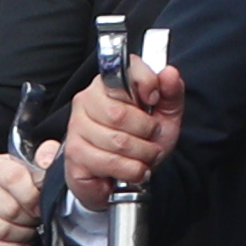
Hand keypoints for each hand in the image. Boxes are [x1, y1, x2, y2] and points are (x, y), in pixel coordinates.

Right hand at [0, 144, 44, 245]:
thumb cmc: (16, 184)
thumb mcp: (33, 165)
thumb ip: (46, 155)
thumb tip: (46, 159)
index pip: (13, 178)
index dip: (32, 196)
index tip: (40, 205)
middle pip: (10, 209)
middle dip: (30, 219)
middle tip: (35, 219)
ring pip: (0, 230)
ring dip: (21, 236)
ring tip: (27, 230)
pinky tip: (15, 242)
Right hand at [63, 58, 183, 206]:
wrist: (128, 173)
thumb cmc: (144, 138)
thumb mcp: (165, 114)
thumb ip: (171, 91)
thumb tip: (169, 73)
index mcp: (108, 83)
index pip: (124, 71)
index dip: (146, 83)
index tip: (154, 98)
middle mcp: (86, 101)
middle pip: (120, 114)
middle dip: (147, 132)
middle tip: (152, 138)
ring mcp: (76, 128)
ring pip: (117, 142)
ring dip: (142, 156)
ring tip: (144, 157)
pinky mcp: (74, 155)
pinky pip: (108, 163)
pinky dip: (129, 171)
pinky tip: (131, 169)